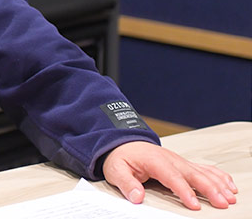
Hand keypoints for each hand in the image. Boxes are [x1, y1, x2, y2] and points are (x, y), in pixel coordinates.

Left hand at [103, 141, 237, 209]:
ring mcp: (178, 160)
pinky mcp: (182, 163)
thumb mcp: (115, 170)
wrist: (122, 142)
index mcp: (155, 161)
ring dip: (217, 184)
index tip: (194, 204)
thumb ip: (126, 184)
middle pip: (193, 174)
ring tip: (230, 197)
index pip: (172, 177)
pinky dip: (218, 176)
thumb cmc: (121, 157)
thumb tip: (137, 196)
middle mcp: (170, 159)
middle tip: (222, 203)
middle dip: (209, 189)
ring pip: (202, 172)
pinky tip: (228, 184)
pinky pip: (203, 168)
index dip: (184, 191)